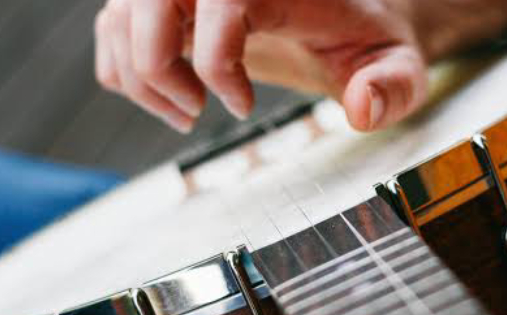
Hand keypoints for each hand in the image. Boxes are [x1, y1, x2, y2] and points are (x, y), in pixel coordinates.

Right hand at [93, 0, 506, 132]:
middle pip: (148, 0)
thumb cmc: (363, 37)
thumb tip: (363, 109)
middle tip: (194, 113)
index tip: (240, 106)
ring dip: (138, 75)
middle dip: (157, 68)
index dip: (218, 62)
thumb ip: (391, 86)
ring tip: (185, 111)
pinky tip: (168, 96)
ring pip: (120, 15)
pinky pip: (112, 28)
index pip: (217, 1)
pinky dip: (121, 69)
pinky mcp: (166, 7)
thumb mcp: (394, 62)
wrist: (344, 18)